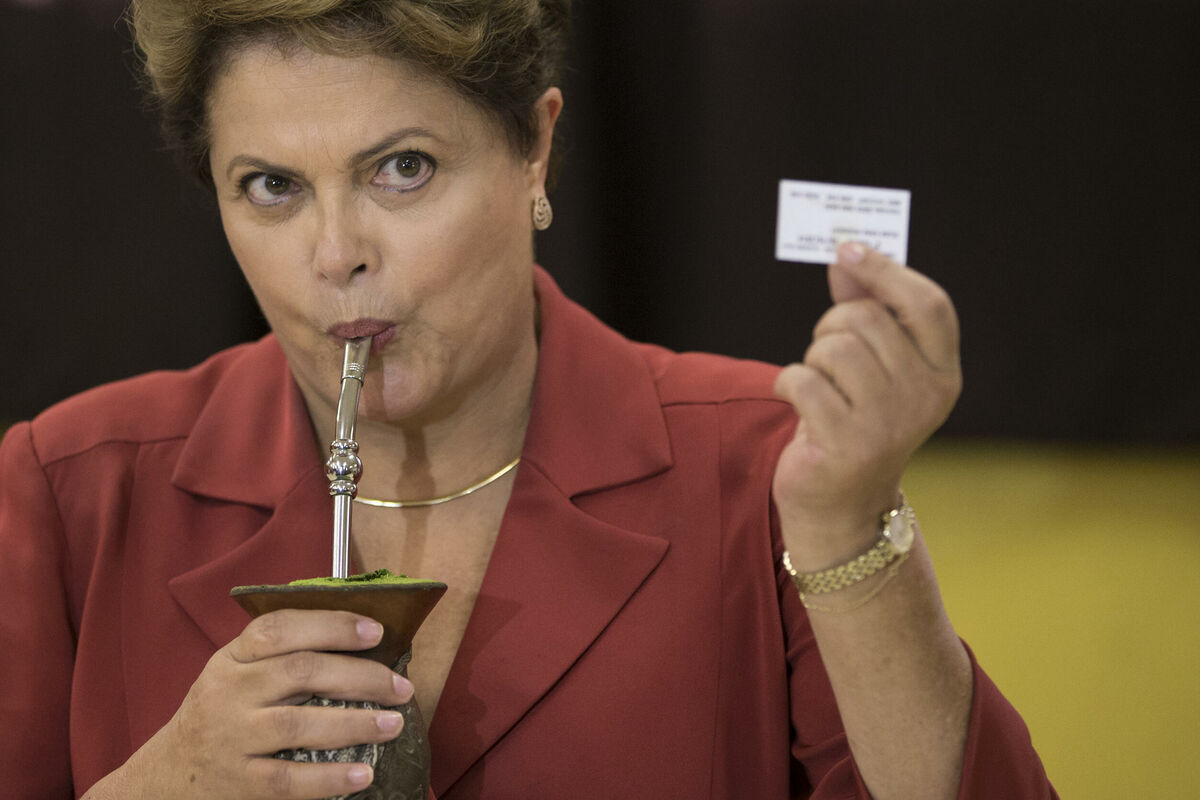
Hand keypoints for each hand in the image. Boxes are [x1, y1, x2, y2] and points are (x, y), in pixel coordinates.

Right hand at [87, 610, 413, 799]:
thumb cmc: (217, 717)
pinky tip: (362, 773)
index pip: (279, 628)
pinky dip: (328, 778)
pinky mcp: (236, 783)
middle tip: (401, 686)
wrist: (162, 779)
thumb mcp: (234, 674)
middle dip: (359, 676)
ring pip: (297, 726)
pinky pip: (287, 780)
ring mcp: (230, 739)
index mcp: (232, 659)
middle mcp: (228, 693)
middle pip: (300, 672)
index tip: (375, 630)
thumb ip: (280, 656)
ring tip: (393, 724)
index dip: (330, 625)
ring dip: (354, 723)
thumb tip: (361, 640)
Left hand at [772, 243, 960, 568]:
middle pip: (868, 319)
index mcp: (943, 374)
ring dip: (812, 358)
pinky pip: (803, 380)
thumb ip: (865, 309)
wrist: (842, 503)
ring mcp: (889, 423)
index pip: (930, 305)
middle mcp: (925, 397)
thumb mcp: (870, 366)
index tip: (848, 249)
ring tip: (818, 385)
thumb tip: (846, 256)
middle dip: (832, 325)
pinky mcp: (847, 443)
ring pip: (835, 347)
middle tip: (825, 354)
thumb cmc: (853, 421)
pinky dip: (788, 383)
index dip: (887, 271)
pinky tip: (796, 402)